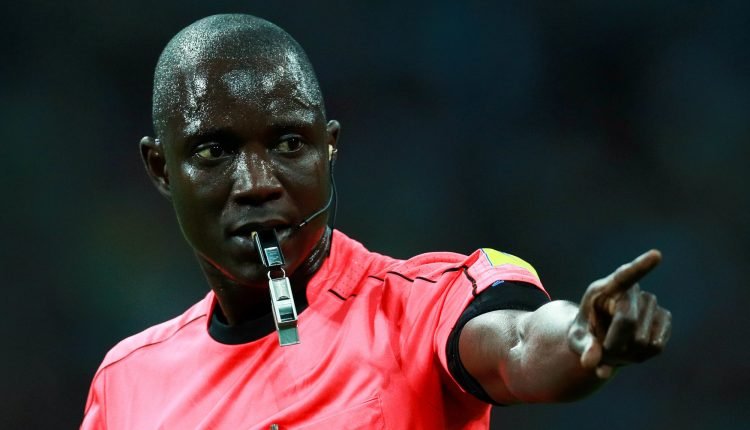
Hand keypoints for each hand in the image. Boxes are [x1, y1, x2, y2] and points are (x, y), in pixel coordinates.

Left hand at [568, 250, 671, 378]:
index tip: (657, 255)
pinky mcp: (665, 317)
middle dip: (614, 342)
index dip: (641, 266)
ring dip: (627, 351)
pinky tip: (634, 348)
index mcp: (604, 288)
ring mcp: (650, 302)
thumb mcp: (576, 339)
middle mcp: (631, 291)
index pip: (624, 275)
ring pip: (643, 338)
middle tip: (604, 348)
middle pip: (627, 320)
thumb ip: (582, 348)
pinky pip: (656, 345)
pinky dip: (642, 355)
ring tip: (618, 345)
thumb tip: (591, 364)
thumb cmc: (586, 332)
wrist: (603, 337)